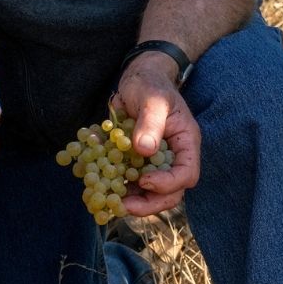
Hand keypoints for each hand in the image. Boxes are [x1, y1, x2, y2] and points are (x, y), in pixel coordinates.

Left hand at [112, 57, 200, 216]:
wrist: (138, 77)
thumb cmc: (151, 83)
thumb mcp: (152, 99)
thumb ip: (151, 122)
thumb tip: (145, 150)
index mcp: (185, 143)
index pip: (186, 174)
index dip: (167, 183)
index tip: (144, 181)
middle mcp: (172, 157)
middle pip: (169, 192)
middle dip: (147, 203)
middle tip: (123, 206)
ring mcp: (154, 161)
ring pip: (148, 191)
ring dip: (130, 199)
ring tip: (108, 201)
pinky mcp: (136, 160)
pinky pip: (128, 179)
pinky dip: (114, 183)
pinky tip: (96, 183)